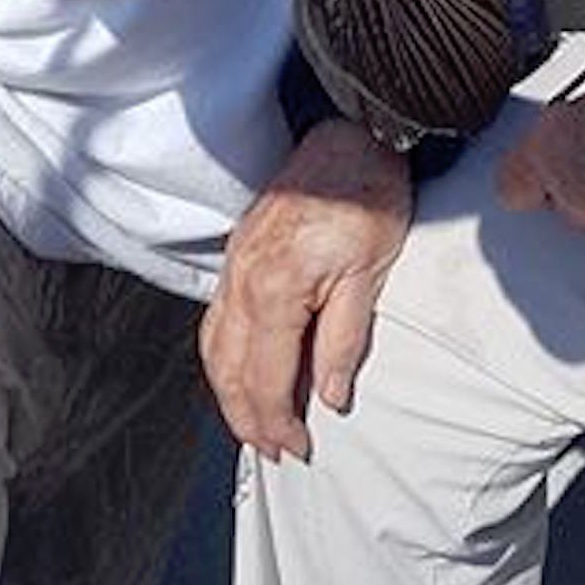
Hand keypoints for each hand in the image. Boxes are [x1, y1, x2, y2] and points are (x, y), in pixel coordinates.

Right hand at [202, 117, 412, 457]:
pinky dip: (224, 355)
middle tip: (271, 451)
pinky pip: (217, 317)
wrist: (350, 133)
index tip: (297, 448)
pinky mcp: (239, 252)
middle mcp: (242, 280)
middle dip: (247, 418)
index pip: (266, 378)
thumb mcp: (370, 273)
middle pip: (229, 369)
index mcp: (273, 290)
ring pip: (214, 346)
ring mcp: (234, 264)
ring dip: (229, 392)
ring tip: (251, 423)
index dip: (278, 421)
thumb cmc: (366, 194)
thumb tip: (330, 396)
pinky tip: (240, 367)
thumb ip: (345, 339)